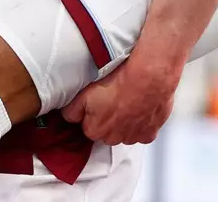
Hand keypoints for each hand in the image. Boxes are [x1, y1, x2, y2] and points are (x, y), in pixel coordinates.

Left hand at [60, 43, 184, 145]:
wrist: (147, 78)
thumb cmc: (117, 82)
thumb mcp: (84, 92)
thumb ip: (73, 109)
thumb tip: (68, 116)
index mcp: (94, 130)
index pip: (88, 126)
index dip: (91, 112)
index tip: (97, 101)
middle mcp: (113, 138)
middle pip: (107, 131)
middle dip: (109, 119)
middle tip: (113, 99)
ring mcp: (132, 137)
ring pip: (125, 132)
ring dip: (125, 121)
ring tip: (128, 101)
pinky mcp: (149, 133)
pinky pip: (142, 131)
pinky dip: (142, 122)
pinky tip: (140, 107)